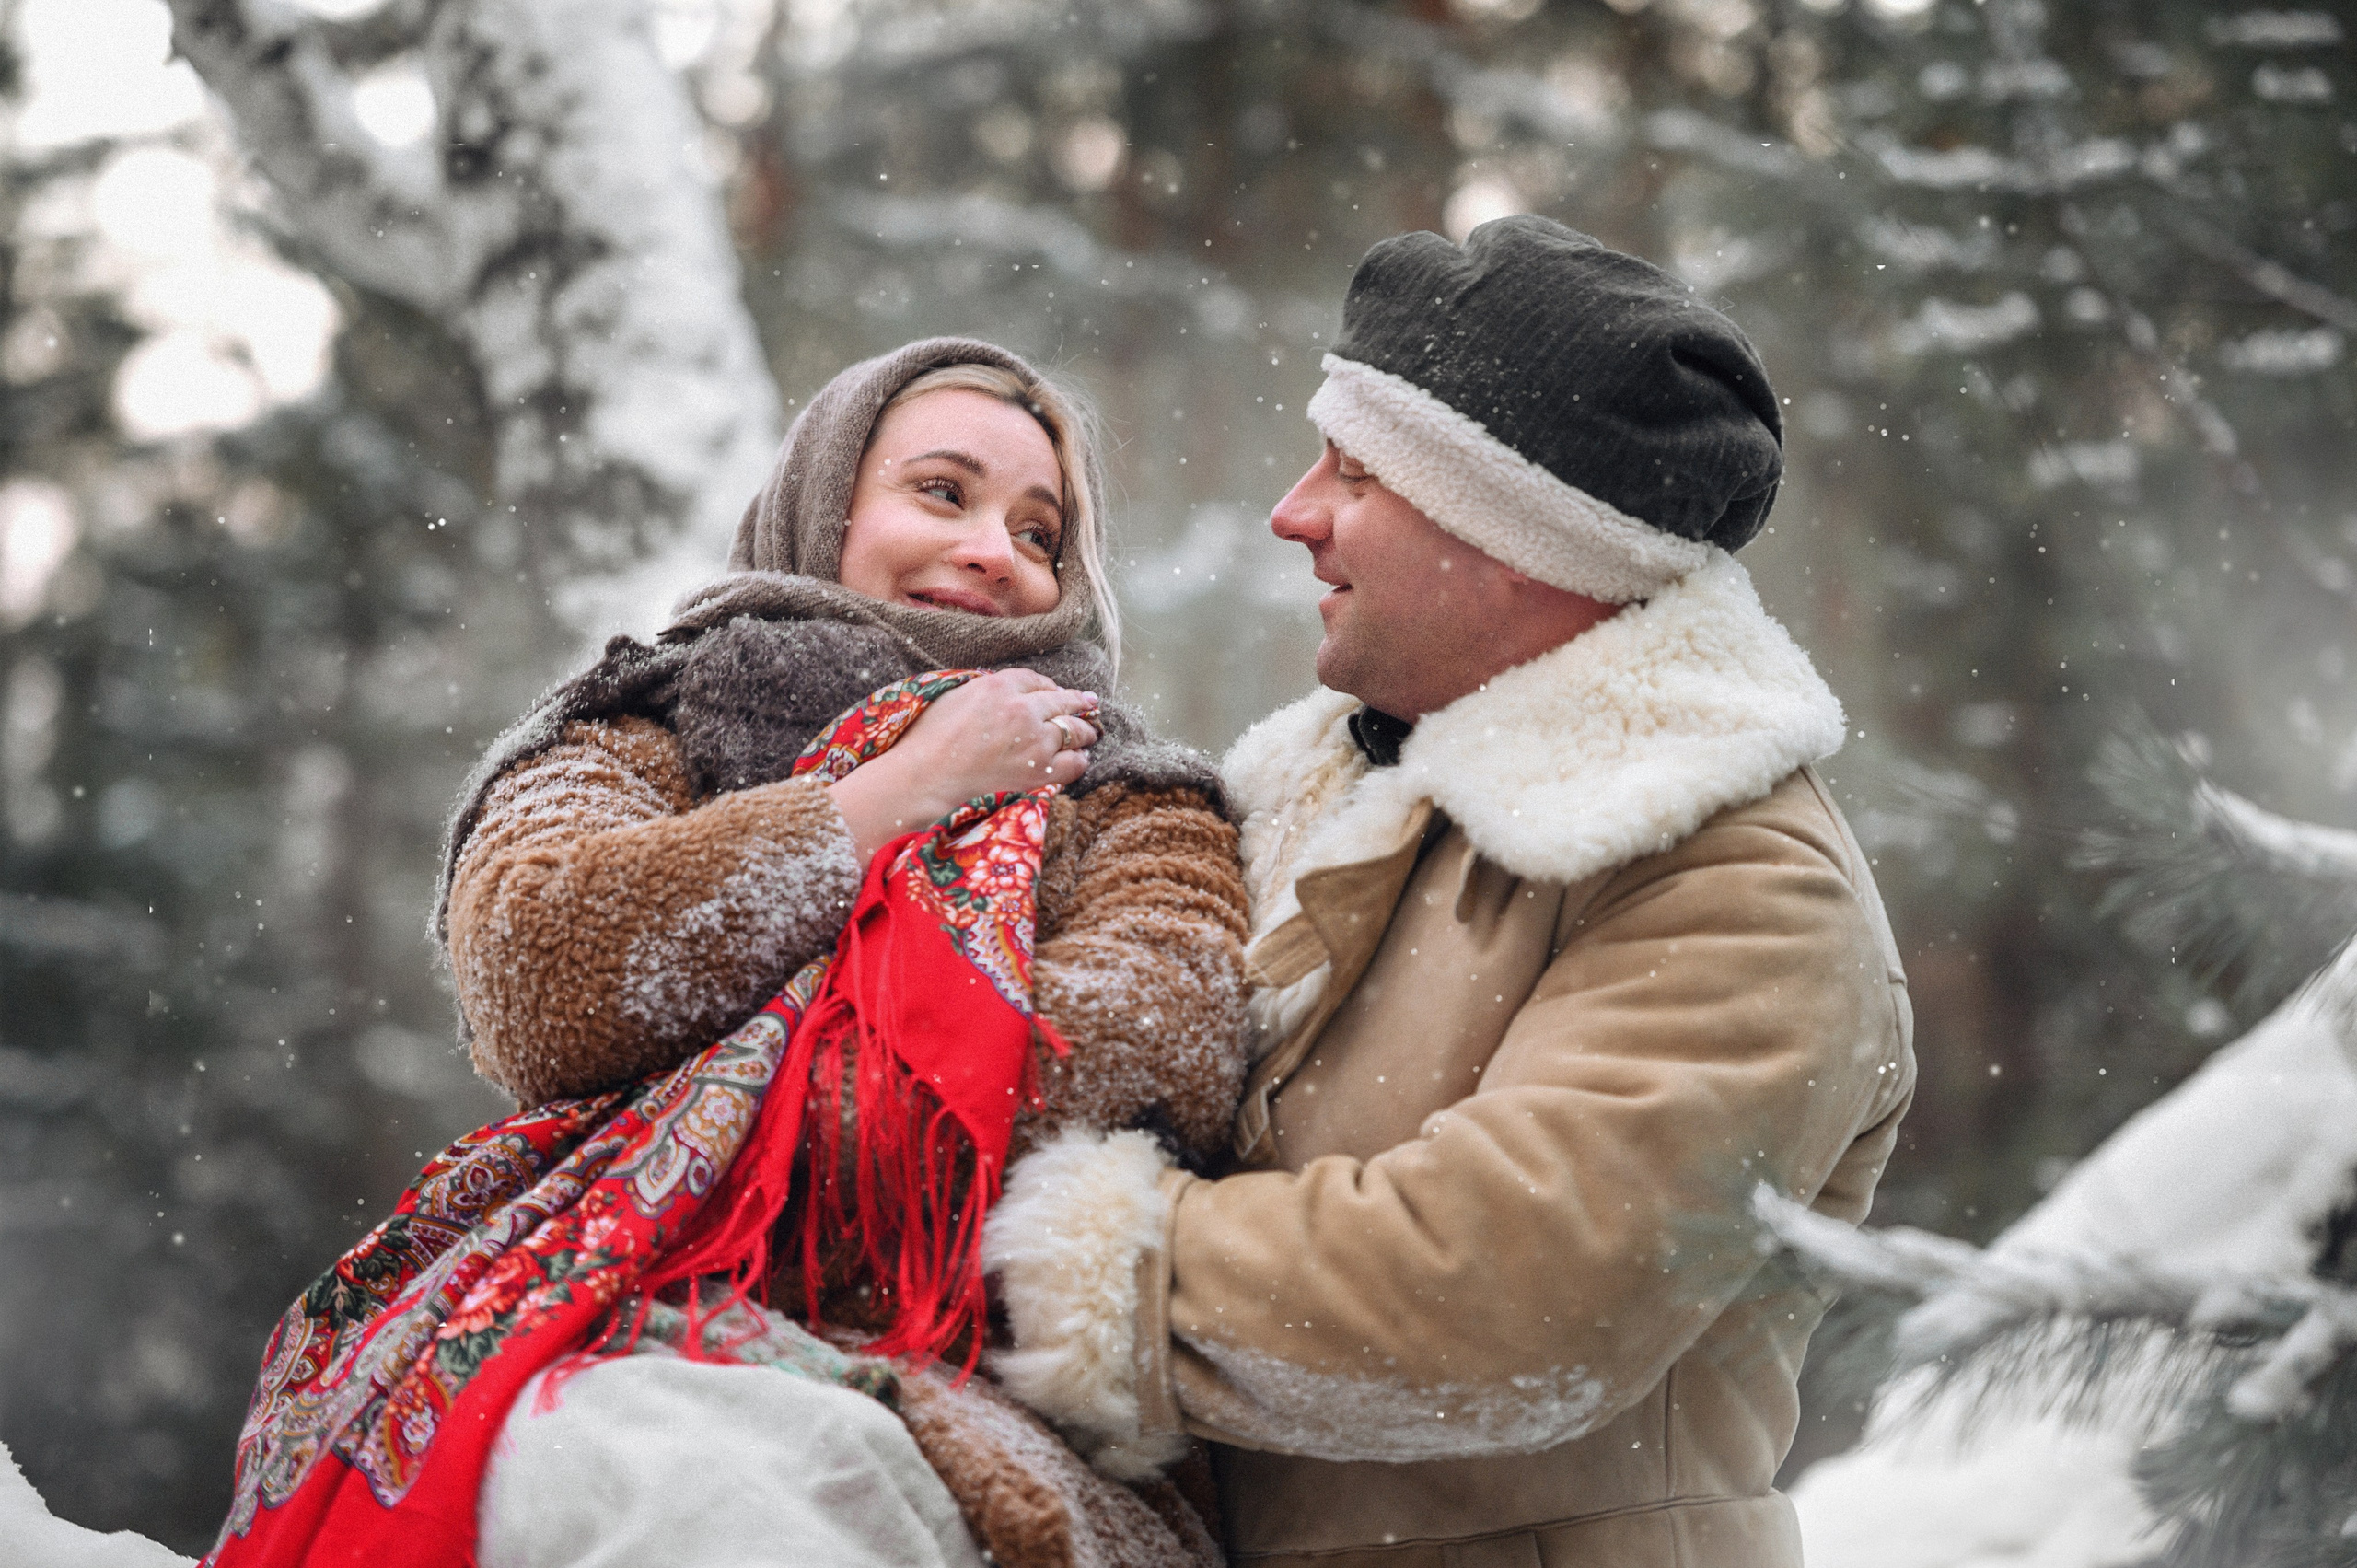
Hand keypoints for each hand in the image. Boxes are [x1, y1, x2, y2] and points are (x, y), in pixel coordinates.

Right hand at [828, 671, 1099, 861]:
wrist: (926, 777)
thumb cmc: (929, 739)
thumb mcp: (954, 696)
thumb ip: (987, 690)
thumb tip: (1007, 691)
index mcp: (999, 686)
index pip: (1037, 680)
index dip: (1050, 687)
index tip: (1057, 691)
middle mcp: (1023, 709)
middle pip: (1064, 701)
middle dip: (1080, 702)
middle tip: (1090, 704)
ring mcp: (1036, 741)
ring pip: (1075, 730)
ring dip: (1085, 730)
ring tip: (1091, 733)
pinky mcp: (1040, 771)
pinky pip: (1075, 763)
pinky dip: (1080, 759)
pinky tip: (1080, 758)